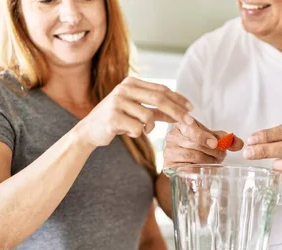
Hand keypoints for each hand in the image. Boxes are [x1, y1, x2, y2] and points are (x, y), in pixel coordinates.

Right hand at [74, 77, 194, 147]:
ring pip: (148, 116)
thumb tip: (182, 113)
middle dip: (176, 112)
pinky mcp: (112, 117)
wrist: (90, 130)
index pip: (161, 89)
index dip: (178, 99)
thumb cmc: (118, 120)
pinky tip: (128, 132)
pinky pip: (137, 128)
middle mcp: (124, 89)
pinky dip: (138, 133)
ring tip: (142, 129)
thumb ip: (158, 110)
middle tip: (189, 122)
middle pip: (159, 99)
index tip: (191, 109)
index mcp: (131, 83)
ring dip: (150, 127)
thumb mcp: (138, 111)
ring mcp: (117, 102)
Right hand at [163, 120, 243, 168]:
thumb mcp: (212, 138)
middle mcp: (172, 137)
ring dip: (209, 161)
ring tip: (215, 161)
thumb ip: (226, 139)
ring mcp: (168, 152)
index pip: (192, 129)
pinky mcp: (168, 166)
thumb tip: (239, 144)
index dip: (204, 137)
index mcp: (182, 124)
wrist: (184, 160)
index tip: (215, 143)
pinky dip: (200, 169)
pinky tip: (205, 168)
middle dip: (214, 151)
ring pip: (194, 157)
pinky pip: (188, 169)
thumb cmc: (199, 145)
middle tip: (222, 155)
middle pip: (196, 145)